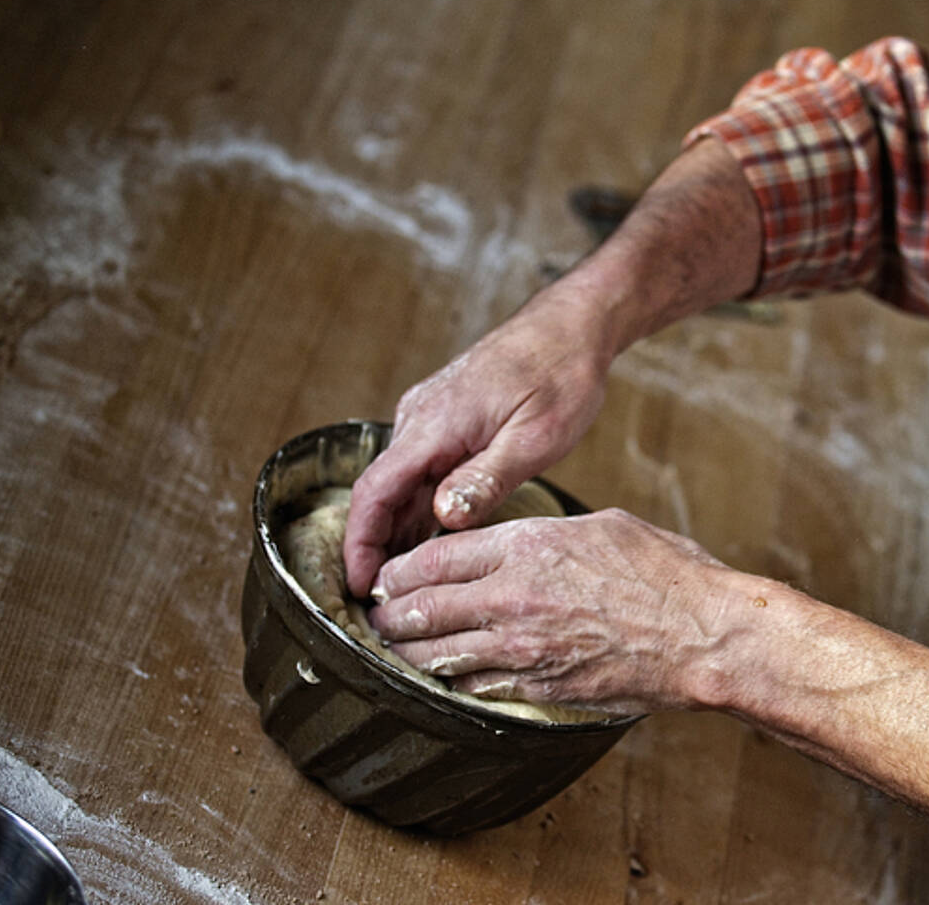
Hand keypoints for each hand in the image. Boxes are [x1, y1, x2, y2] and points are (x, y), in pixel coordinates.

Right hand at [343, 288, 612, 596]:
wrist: (572, 326)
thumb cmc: (561, 375)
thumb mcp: (535, 438)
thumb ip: (487, 479)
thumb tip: (442, 518)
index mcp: (435, 424)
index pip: (374, 492)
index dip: (360, 544)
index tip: (356, 587)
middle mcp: (420, 418)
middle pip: (381, 493)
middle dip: (377, 549)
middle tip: (388, 603)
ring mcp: (430, 416)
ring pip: (401, 483)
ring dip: (400, 529)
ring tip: (410, 584)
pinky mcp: (446, 418)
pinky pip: (421, 469)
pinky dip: (421, 505)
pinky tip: (437, 540)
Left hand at [365, 508, 743, 714]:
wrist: (703, 637)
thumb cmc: (666, 575)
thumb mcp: (601, 527)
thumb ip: (545, 535)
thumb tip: (515, 542)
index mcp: (526, 547)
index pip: (433, 558)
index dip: (399, 570)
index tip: (388, 576)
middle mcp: (513, 599)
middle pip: (419, 608)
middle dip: (388, 614)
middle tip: (377, 615)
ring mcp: (522, 649)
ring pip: (436, 655)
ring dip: (406, 652)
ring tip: (394, 648)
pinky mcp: (538, 687)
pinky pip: (474, 686)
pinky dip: (451, 681)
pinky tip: (445, 676)